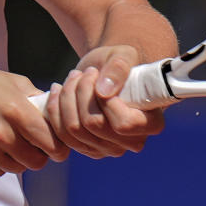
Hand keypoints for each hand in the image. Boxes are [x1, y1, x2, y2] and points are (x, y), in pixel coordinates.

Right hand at [0, 57, 69, 176]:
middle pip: (36, 162)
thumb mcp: (6, 79)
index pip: (51, 143)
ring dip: (17, 159)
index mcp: (15, 110)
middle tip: (31, 143)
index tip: (56, 144)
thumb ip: (32, 96)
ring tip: (8, 141)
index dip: (58, 146)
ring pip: (16, 169)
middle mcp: (0, 133)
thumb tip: (52, 109)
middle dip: (38, 154)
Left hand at [42, 45, 164, 159]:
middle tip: (85, 72)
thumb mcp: (123, 56)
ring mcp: (108, 149)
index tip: (98, 75)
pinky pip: (61, 136)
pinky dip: (55, 109)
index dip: (104, 100)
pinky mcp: (86, 148)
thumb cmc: (119, 63)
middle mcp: (131, 142)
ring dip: (67, 98)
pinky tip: (59, 90)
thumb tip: (104, 91)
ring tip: (74, 77)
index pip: (122, 124)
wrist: (105, 72)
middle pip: (93, 125)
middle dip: (81, 92)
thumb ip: (119, 67)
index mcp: (150, 124)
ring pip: (74, 129)